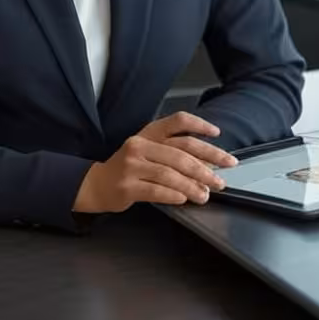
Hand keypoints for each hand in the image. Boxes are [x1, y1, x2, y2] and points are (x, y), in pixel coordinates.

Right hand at [73, 112, 237, 213]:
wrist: (97, 184)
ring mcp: (132, 165)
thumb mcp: (149, 151)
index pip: (178, 121)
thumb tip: (209, 165)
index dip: (200, 125)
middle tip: (221, 178)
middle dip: (206, 166)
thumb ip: (174, 153)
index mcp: (149, 133)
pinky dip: (174, 194)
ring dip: (193, 186)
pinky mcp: (127, 186)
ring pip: (170, 174)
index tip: (217, 134)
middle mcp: (140, 145)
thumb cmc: (129, 168)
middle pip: (181, 152)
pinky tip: (185, 198)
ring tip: (206, 194)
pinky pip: (157, 190)